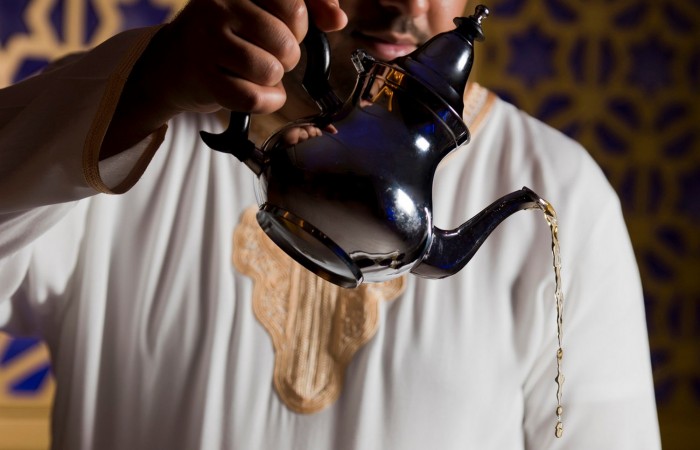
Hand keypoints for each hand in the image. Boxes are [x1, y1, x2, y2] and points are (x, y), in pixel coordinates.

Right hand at [153, 0, 346, 115]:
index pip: (295, 4)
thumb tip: (338, 19)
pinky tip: (261, 95)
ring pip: (271, 70)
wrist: (176, 61)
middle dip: (288, 56)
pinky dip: (266, 102)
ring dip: (275, 80)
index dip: (302, 25)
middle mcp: (219, 3)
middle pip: (286, 41)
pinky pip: (254, 97)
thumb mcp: (265, 9)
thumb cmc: (232, 33)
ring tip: (260, 73)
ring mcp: (207, 38)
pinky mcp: (202, 75)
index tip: (291, 30)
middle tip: (268, 54)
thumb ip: (308, 7)